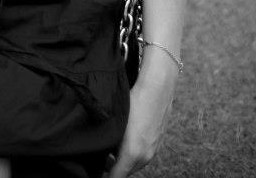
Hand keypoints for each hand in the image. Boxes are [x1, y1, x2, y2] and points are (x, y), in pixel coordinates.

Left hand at [104, 53, 178, 176]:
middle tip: (101, 156)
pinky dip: (135, 152)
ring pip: (136, 163)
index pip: (116, 176)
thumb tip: (103, 151)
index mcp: (132, 153)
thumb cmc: (134, 101)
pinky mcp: (158, 141)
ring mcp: (154, 149)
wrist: (158, 87)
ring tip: (113, 146)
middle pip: (127, 171)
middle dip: (114, 167)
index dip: (106, 175)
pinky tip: (128, 137)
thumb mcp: (116, 122)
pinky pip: (144, 154)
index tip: (97, 172)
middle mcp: (145, 156)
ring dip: (125, 159)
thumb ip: (109, 142)